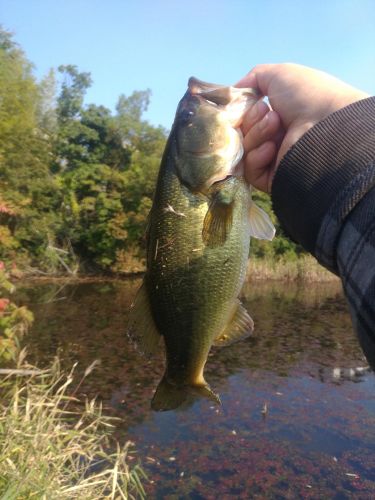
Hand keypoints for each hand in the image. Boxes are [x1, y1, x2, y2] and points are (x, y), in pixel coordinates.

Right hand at [236, 63, 368, 192]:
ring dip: (256, 134)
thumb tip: (234, 93)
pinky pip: (250, 170)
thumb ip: (253, 79)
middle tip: (268, 112)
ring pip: (244, 150)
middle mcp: (276, 138)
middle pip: (243, 134)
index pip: (245, 118)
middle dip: (251, 121)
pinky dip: (256, 156)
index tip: (247, 101)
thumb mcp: (278, 75)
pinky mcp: (272, 179)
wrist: (326, 123)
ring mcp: (274, 160)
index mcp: (278, 117)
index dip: (242, 111)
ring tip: (275, 124)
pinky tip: (271, 147)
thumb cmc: (307, 95)